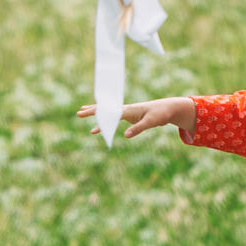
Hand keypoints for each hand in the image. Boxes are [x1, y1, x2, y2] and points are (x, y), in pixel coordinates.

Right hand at [77, 96, 196, 138]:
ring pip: (107, 112)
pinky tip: (98, 127)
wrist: (167, 109)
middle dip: (91, 111)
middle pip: (105, 109)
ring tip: (82, 112)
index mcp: (129, 110)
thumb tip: (125, 136)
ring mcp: (126, 112)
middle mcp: (125, 109)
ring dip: (96, 113)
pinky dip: (104, 121)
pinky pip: (113, 118)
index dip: (98, 117)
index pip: (110, 113)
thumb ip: (138, 129)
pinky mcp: (129, 116)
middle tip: (78, 112)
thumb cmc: (160, 114)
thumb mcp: (151, 122)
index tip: (89, 123)